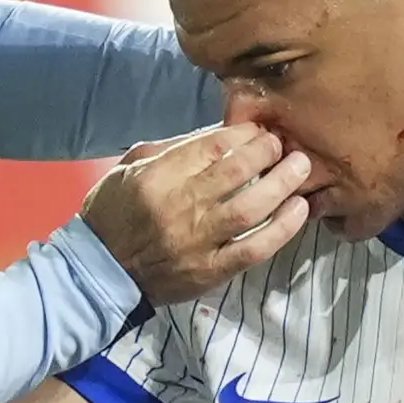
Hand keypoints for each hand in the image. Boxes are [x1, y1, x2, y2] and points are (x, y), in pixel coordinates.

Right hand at [82, 125, 310, 303]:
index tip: (260, 131)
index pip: (212, 146)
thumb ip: (175, 149)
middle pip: (237, 171)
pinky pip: (254, 248)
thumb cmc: (115, 212)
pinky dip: (282, 229)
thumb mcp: (132, 166)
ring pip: (252, 208)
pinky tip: (299, 210)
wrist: (101, 271)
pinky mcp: (211, 271)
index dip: (244, 134)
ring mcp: (198, 241)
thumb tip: (223, 135)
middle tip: (285, 145)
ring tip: (301, 168)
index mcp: (157, 176)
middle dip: (268, 152)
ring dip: (283, 185)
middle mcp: (180, 206)